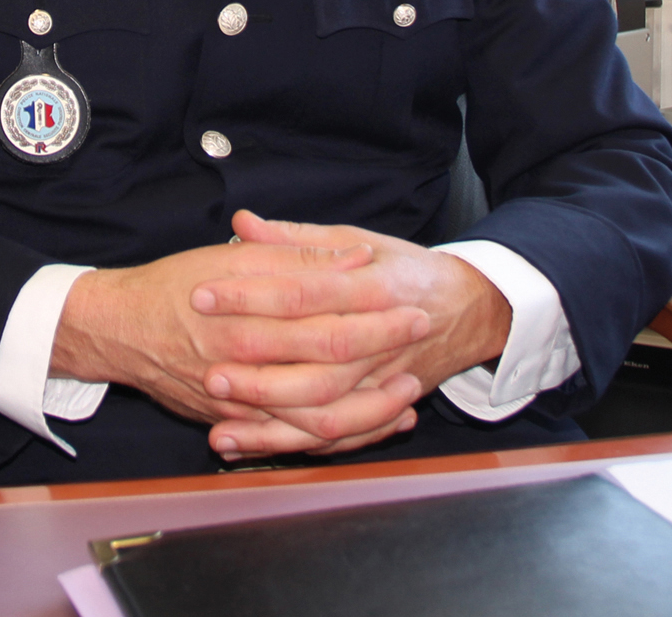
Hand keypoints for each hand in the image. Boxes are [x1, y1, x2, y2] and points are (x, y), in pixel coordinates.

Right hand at [50, 235, 430, 431]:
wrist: (118, 332)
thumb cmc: (172, 287)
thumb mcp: (230, 259)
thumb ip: (293, 258)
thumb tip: (354, 258)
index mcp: (246, 316)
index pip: (325, 317)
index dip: (374, 312)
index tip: (411, 300)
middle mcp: (245, 365)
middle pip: (329, 371)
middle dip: (382, 356)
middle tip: (421, 340)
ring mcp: (240, 403)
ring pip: (318, 421)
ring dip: (370, 409)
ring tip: (409, 394)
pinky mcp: (236, 424)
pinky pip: (296, 442)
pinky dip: (339, 436)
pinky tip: (373, 426)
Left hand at [188, 211, 512, 457]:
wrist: (469, 310)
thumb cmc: (405, 271)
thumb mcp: (358, 240)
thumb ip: (296, 238)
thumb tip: (241, 222)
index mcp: (372, 287)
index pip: (303, 293)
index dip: (251, 296)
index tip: (202, 296)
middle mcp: (381, 340)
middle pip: (316, 364)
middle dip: (258, 372)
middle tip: (206, 371)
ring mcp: (383, 382)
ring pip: (326, 414)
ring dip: (270, 424)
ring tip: (218, 425)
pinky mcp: (381, 410)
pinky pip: (337, 440)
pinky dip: (292, 448)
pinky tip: (245, 446)